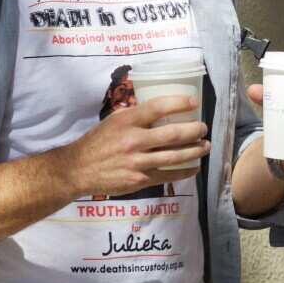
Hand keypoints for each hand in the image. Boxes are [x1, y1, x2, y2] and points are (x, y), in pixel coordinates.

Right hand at [60, 96, 209, 196]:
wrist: (78, 169)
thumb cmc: (98, 141)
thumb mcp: (113, 121)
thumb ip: (135, 114)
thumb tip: (161, 106)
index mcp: (126, 121)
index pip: (157, 107)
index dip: (179, 103)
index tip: (195, 103)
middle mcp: (133, 140)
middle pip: (173, 134)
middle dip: (195, 130)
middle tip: (204, 128)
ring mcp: (137, 162)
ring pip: (175, 156)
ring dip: (195, 151)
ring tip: (206, 146)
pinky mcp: (140, 179)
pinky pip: (169, 175)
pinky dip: (186, 171)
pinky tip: (195, 167)